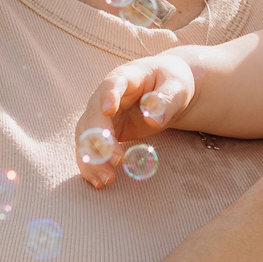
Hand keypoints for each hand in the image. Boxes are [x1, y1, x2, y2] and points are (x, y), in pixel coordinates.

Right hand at [77, 51, 199, 187]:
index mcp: (125, 78)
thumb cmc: (172, 84)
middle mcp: (105, 97)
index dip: (107, 95)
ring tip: (107, 179)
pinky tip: (99, 183)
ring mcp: (101, 117)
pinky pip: (90, 150)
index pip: (111, 84)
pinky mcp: (102, 135)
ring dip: (92, 158)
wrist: (166, 92)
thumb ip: (166, 100)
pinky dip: (92, 167)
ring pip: (85, 136)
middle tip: (117, 160)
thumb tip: (153, 119)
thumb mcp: (177, 88)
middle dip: (100, 139)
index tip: (108, 109)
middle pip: (93, 116)